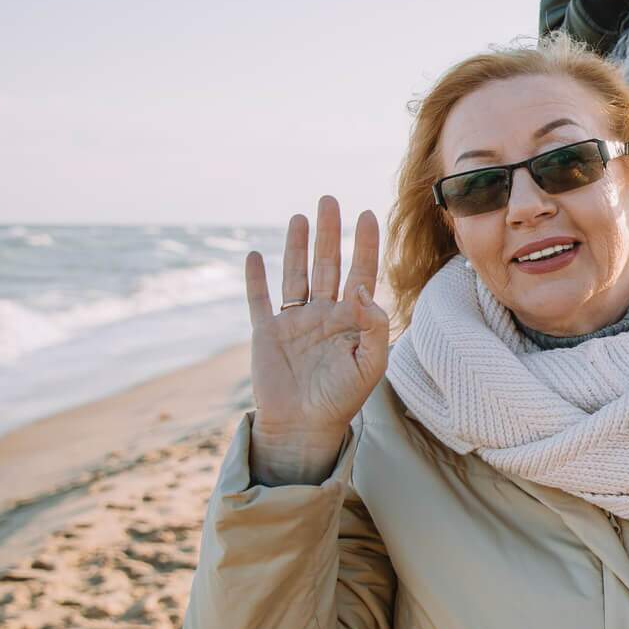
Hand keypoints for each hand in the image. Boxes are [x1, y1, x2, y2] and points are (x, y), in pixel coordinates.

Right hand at [243, 197, 389, 484]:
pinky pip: (260, 300)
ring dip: (296, 246)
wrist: (304, 428)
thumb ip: (373, 327)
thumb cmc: (342, 400)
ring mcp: (294, 322)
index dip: (364, 245)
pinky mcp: (266, 333)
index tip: (367, 214)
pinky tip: (255, 254)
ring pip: (296, 274)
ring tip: (300, 216)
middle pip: (327, 264)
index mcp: (351, 320)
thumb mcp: (369, 365)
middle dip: (329, 232)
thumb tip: (362, 290)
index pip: (360, 273)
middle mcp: (323, 314)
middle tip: (329, 200)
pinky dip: (255, 278)